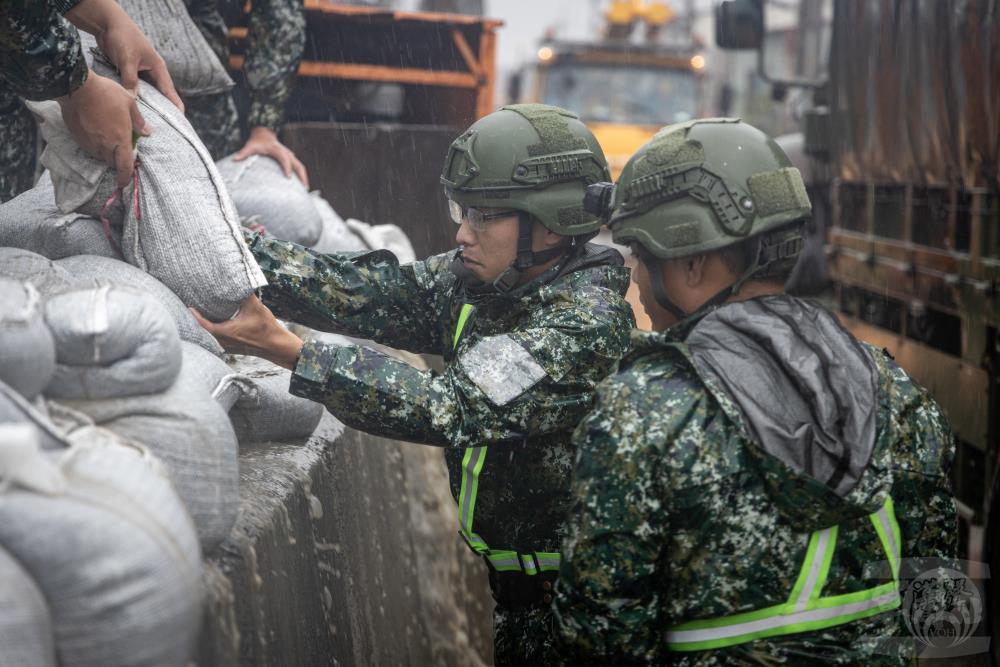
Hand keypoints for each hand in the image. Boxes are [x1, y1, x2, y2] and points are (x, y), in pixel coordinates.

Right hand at [58, 70, 148, 187]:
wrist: (76, 87)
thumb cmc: (106, 93)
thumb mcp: (129, 103)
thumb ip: (138, 121)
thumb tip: (147, 132)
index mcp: (120, 139)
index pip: (125, 166)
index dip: (126, 177)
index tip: (125, 183)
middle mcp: (104, 145)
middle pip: (111, 162)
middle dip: (117, 162)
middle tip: (120, 153)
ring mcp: (89, 142)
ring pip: (99, 156)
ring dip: (105, 154)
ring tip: (108, 142)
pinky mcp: (77, 137)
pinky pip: (88, 148)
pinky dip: (94, 146)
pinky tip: (96, 135)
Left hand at [65, 0, 182, 110]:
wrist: (106, 23)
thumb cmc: (122, 37)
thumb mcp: (127, 60)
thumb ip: (130, 80)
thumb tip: (132, 99)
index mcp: (157, 67)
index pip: (169, 90)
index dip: (175, 105)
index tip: (180, 119)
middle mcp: (151, 71)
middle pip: (159, 94)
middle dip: (161, 108)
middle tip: (164, 126)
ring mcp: (140, 71)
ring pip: (146, 92)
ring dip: (146, 103)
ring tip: (147, 121)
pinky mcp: (129, 71)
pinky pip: (134, 87)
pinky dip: (133, 96)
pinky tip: (132, 107)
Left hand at [191, 295, 303, 369]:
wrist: (277, 347)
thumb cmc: (267, 329)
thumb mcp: (256, 308)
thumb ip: (245, 293)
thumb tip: (240, 278)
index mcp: (227, 332)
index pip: (204, 325)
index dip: (195, 316)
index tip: (190, 307)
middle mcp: (224, 342)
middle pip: (203, 332)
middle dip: (197, 321)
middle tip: (193, 308)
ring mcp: (228, 347)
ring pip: (209, 338)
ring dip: (205, 328)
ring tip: (202, 316)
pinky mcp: (232, 350)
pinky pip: (216, 341)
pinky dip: (213, 334)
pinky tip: (216, 326)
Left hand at [234, 127, 309, 187]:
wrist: (264, 135)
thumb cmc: (257, 142)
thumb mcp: (250, 146)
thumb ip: (244, 153)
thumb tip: (235, 159)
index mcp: (277, 149)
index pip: (284, 158)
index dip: (287, 167)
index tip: (288, 177)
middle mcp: (286, 153)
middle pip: (298, 164)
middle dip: (301, 175)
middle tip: (304, 188)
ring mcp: (290, 156)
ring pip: (300, 167)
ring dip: (304, 178)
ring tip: (306, 190)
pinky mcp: (290, 159)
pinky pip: (298, 168)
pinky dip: (301, 176)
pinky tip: (301, 187)